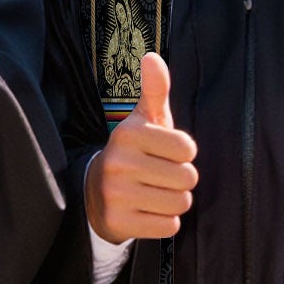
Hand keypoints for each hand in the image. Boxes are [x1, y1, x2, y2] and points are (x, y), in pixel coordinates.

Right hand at [85, 53, 197, 240]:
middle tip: (159, 177)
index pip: (188, 149)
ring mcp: (116, 194)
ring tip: (153, 193)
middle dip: (180, 180)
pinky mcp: (119, 222)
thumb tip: (153, 57)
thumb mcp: (143, 121)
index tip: (164, 154)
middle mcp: (119, 162)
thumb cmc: (133, 153)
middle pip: (188, 178)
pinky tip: (146, 211)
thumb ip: (154, 90)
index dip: (183, 154)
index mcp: (129, 134)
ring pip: (180, 203)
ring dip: (174, 201)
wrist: (94, 193)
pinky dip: (163, 222)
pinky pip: (168, 226)